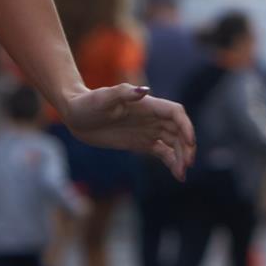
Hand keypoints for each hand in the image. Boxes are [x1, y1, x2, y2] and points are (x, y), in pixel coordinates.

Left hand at [59, 83, 195, 178]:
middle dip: (186, 147)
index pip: (175, 114)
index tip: (190, 142)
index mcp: (148, 105)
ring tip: (181, 175)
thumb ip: (124, 93)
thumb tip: (145, 91)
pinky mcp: (142, 143)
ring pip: (174, 144)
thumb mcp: (102, 98)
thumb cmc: (87, 103)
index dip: (186, 126)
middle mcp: (152, 118)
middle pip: (179, 131)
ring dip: (181, 157)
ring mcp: (149, 131)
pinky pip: (163, 152)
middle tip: (187, 165)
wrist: (75, 115)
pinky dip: (172, 163)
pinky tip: (177, 175)